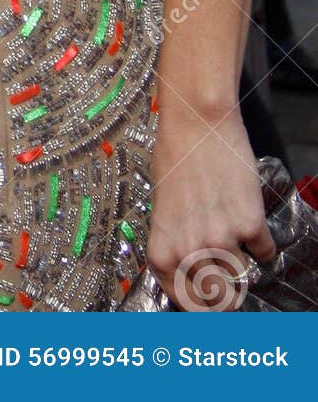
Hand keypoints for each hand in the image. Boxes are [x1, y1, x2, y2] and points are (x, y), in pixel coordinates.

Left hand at [147, 109, 274, 310]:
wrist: (196, 122)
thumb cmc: (175, 157)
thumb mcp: (163, 207)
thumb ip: (175, 244)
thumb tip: (192, 272)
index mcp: (163, 251)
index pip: (185, 302)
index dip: (201, 305)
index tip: (210, 301)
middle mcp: (190, 253)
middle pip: (221, 301)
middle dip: (228, 292)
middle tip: (230, 275)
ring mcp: (222, 242)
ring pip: (244, 275)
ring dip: (243, 259)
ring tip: (232, 230)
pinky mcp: (250, 226)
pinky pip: (265, 251)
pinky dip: (261, 240)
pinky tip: (248, 216)